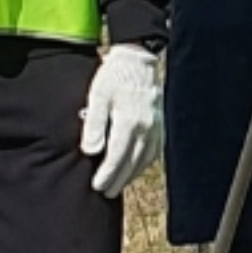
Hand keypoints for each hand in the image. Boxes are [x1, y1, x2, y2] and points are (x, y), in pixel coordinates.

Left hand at [79, 45, 161, 198]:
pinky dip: (143, 164)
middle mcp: (146, 127)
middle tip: (105, 193)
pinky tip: (134, 168)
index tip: (96, 186)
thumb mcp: (98, 95)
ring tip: (118, 185)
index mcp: (129, 120)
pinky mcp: (161, 125)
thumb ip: (93, 123)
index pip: (117, 156)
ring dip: (131, 175)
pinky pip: (154, 152)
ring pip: (144, 160)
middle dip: (118, 180)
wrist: (139, 60)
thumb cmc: (114, 76)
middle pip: (132, 162)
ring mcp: (156, 127)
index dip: (107, 174)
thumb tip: (90, 151)